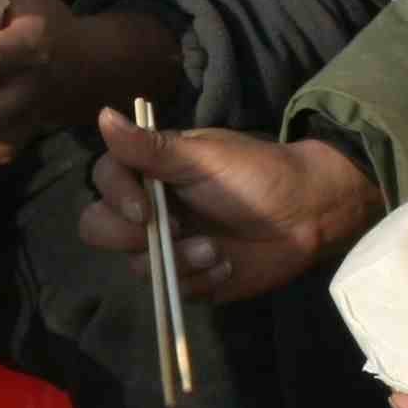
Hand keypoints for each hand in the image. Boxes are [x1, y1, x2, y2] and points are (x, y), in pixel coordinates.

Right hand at [79, 111, 380, 305]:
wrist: (308, 213)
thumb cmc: (256, 174)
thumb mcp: (203, 158)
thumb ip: (150, 147)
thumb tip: (103, 115)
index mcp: (149, 172)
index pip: (104, 182)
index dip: (117, 199)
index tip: (146, 212)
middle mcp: (149, 210)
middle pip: (100, 228)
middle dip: (131, 238)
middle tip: (175, 233)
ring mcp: (165, 247)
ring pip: (137, 266)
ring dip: (178, 261)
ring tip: (217, 251)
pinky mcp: (187, 278)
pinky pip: (172, 291)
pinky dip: (200, 280)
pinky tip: (227, 265)